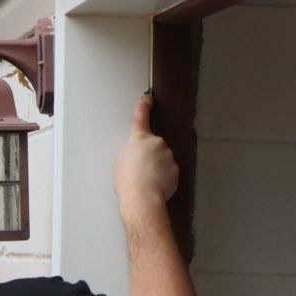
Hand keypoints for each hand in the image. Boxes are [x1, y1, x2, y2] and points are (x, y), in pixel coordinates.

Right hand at [112, 93, 178, 217]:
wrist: (142, 197)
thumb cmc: (128, 180)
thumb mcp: (120, 160)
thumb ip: (130, 150)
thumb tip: (137, 154)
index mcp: (139, 138)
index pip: (141, 116)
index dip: (144, 105)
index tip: (148, 98)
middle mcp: (156, 143)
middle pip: (153, 145)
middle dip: (147, 155)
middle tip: (138, 169)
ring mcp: (168, 156)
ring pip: (161, 159)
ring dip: (155, 167)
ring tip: (144, 180)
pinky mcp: (175, 169)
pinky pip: (168, 171)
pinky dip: (162, 177)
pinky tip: (153, 185)